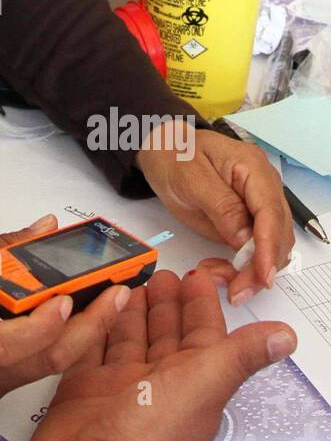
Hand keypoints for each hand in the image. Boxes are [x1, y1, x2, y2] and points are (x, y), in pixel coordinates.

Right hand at [0, 215, 130, 402]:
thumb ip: (2, 248)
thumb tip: (46, 229)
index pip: (2, 344)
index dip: (38, 325)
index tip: (62, 298)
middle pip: (42, 361)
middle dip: (89, 327)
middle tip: (119, 292)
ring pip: (45, 368)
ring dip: (81, 335)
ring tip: (109, 300)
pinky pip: (35, 369)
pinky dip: (60, 343)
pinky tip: (78, 317)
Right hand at [22, 269, 295, 440]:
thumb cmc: (147, 440)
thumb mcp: (202, 387)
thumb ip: (238, 356)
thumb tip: (284, 337)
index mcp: (191, 384)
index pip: (202, 336)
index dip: (201, 305)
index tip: (197, 276)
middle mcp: (157, 385)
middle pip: (164, 335)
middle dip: (165, 303)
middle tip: (160, 273)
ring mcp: (119, 387)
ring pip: (127, 339)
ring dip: (130, 311)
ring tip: (129, 281)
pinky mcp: (83, 388)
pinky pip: (90, 348)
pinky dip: (93, 326)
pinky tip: (94, 306)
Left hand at [135, 128, 293, 301]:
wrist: (163, 149)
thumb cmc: (174, 155)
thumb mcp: (190, 178)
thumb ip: (221, 206)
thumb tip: (246, 238)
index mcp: (253, 168)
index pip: (271, 212)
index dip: (269, 247)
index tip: (262, 275)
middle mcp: (263, 186)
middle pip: (277, 234)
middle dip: (261, 267)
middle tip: (236, 291)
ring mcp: (258, 203)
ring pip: (270, 245)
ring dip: (252, 270)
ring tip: (220, 279)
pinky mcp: (248, 218)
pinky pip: (254, 247)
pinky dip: (242, 265)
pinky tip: (220, 270)